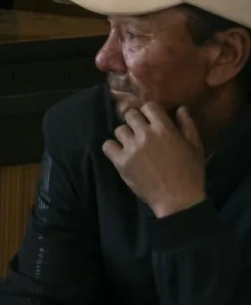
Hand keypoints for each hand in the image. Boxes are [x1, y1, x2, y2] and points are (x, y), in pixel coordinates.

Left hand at [105, 102, 208, 218]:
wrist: (177, 198)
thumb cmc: (190, 172)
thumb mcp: (195, 146)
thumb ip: (187, 125)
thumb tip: (181, 108)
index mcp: (164, 129)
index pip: (148, 106)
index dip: (149, 112)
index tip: (151, 120)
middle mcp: (145, 135)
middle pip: (130, 115)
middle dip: (136, 121)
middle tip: (141, 133)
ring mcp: (132, 148)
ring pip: (119, 130)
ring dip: (126, 136)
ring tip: (133, 146)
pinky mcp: (121, 161)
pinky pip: (107, 146)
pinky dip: (113, 148)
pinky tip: (121, 154)